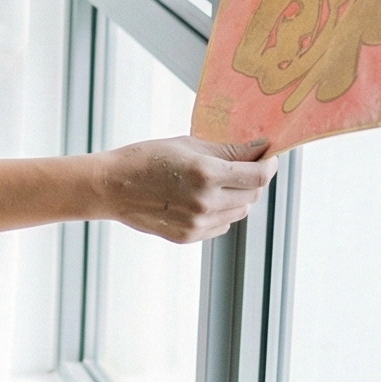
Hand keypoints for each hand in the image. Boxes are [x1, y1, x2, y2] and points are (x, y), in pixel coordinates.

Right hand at [97, 137, 275, 243]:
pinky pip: (222, 225)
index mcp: (206, 174)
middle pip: (253, 195)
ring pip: (240, 211)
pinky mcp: (189, 236)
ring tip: (216, 183)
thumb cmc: (145, 158)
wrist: (111, 187)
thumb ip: (227, 150)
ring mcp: (197, 223)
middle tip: (241, 167)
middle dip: (253, 180)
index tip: (268, 157)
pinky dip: (221, 212)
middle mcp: (206, 202)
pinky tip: (201, 199)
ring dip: (238, 197)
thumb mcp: (188, 145)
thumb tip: (260, 149)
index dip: (269, 165)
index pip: (259, 175)